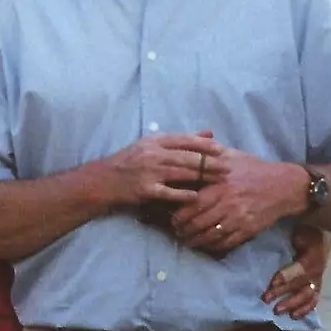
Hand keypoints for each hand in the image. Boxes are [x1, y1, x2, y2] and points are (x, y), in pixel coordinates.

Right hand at [102, 132, 229, 207]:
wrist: (104, 180)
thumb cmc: (131, 161)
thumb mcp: (153, 145)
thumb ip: (181, 140)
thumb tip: (209, 134)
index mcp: (154, 141)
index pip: (183, 140)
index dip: (204, 145)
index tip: (222, 149)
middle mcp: (152, 154)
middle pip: (186, 157)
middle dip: (209, 162)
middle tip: (227, 167)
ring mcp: (148, 172)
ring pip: (180, 173)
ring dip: (202, 176)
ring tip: (219, 180)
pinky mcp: (144, 189)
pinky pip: (167, 192)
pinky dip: (182, 194)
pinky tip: (196, 196)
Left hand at [169, 151, 300, 255]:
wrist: (285, 185)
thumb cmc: (254, 168)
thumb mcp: (232, 156)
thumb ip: (209, 153)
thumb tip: (189, 145)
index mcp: (220, 185)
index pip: (193, 204)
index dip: (179, 215)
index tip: (172, 219)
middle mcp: (228, 203)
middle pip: (199, 223)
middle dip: (184, 231)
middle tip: (177, 232)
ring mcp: (239, 218)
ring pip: (211, 236)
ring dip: (196, 241)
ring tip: (188, 240)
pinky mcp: (249, 229)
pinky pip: (227, 242)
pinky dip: (214, 246)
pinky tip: (207, 244)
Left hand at [263, 224, 327, 318]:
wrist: (320, 227)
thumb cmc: (302, 228)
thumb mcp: (294, 227)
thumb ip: (280, 233)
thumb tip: (257, 238)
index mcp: (314, 250)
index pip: (302, 268)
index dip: (288, 276)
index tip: (272, 283)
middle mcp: (319, 266)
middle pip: (303, 283)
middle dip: (284, 292)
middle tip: (266, 299)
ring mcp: (320, 276)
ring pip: (308, 294)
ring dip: (293, 304)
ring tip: (277, 311)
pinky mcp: (318, 283)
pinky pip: (314, 299)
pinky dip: (305, 309)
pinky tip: (294, 316)